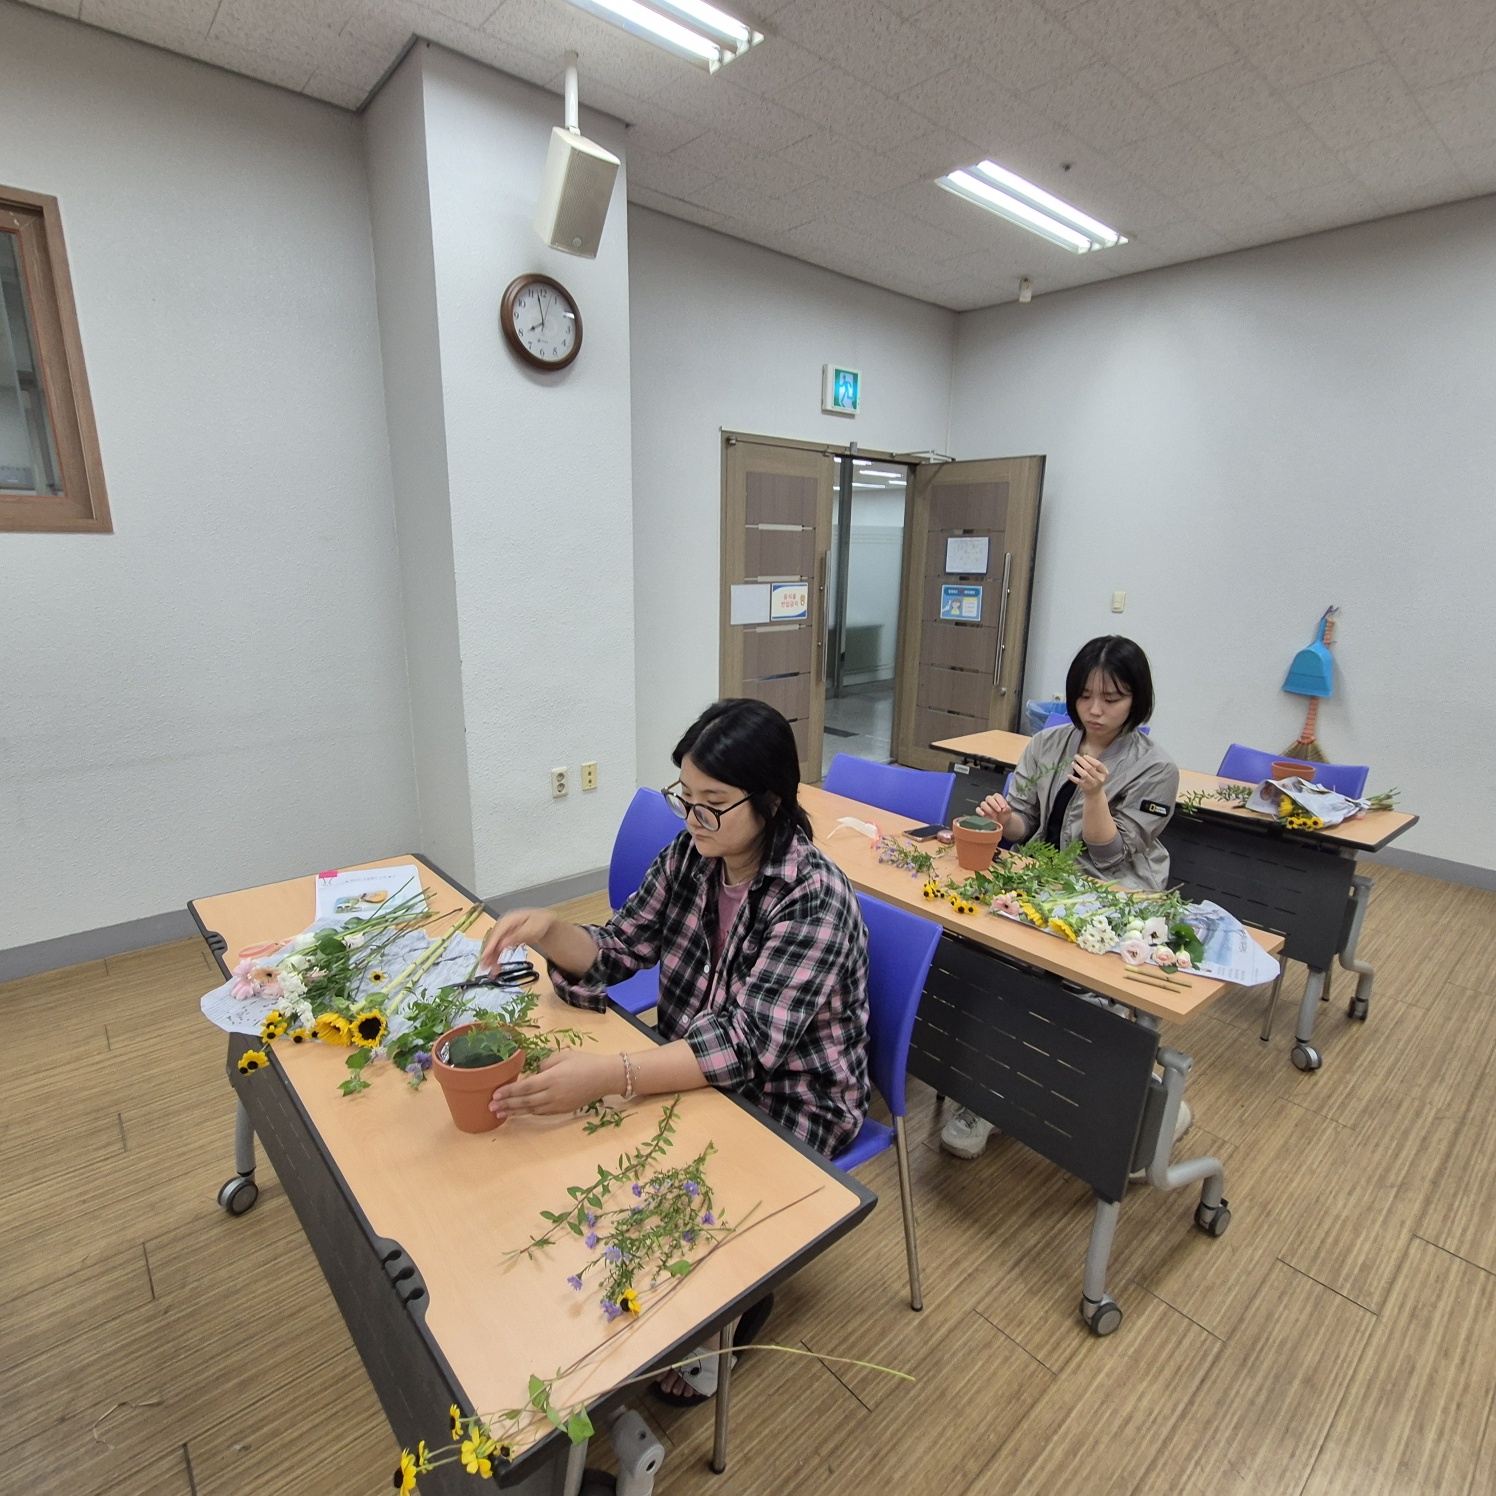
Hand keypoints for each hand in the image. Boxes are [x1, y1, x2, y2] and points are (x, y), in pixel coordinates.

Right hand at [479, 908, 555, 970]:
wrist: (543, 921)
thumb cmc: (538, 922)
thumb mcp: (530, 929)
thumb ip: (517, 936)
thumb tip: (503, 943)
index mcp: (508, 920)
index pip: (496, 933)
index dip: (490, 946)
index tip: (485, 956)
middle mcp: (503, 926)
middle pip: (493, 941)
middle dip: (488, 955)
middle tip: (484, 967)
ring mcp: (503, 932)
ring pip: (494, 946)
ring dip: (491, 959)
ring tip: (490, 971)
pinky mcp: (505, 939)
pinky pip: (498, 949)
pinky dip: (496, 958)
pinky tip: (495, 967)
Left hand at [489, 1049, 622, 1117]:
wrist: (605, 1077)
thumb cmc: (584, 1062)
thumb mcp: (562, 1056)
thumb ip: (544, 1065)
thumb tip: (533, 1075)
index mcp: (552, 1078)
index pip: (525, 1087)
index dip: (508, 1092)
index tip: (495, 1095)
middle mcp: (553, 1094)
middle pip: (525, 1102)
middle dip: (506, 1105)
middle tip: (491, 1107)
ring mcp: (558, 1105)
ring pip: (532, 1110)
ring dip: (514, 1112)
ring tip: (500, 1113)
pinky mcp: (562, 1110)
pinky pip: (541, 1113)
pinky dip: (528, 1113)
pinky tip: (519, 1113)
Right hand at [977, 792, 1010, 820]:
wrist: (1003, 821)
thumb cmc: (1005, 814)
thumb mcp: (1008, 812)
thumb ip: (1007, 809)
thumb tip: (1004, 809)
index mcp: (997, 798)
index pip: (997, 796)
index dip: (1000, 801)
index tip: (1003, 807)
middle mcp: (990, 800)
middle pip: (989, 798)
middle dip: (994, 804)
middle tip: (999, 810)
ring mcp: (985, 805)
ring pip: (983, 804)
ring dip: (988, 809)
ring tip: (994, 815)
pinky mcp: (981, 811)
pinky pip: (977, 809)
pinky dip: (979, 811)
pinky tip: (983, 815)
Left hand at [1070, 754, 1109, 796]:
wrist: (1095, 793)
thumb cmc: (1096, 779)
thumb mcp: (1099, 772)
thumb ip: (1093, 765)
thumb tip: (1083, 756)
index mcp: (1104, 773)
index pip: (1098, 764)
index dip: (1090, 759)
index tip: (1084, 756)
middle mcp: (1100, 779)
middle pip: (1090, 768)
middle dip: (1081, 761)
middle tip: (1076, 756)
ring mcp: (1093, 784)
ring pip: (1084, 774)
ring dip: (1077, 768)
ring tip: (1072, 763)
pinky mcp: (1086, 788)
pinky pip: (1078, 782)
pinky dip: (1073, 778)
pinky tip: (1069, 775)